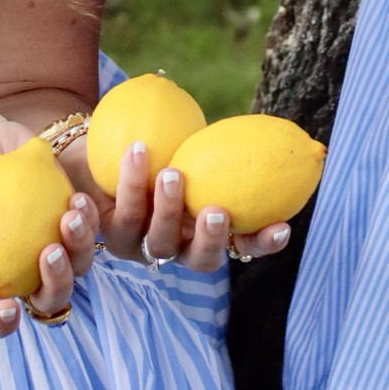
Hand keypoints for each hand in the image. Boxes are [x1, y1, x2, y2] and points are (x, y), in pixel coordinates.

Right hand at [0, 113, 103, 339]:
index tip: (8, 309)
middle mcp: (20, 269)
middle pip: (46, 299)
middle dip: (56, 285)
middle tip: (50, 251)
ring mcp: (47, 245)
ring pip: (76, 267)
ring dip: (79, 249)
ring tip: (71, 216)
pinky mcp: (67, 219)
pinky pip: (86, 229)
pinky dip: (87, 219)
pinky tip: (78, 199)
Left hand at [99, 139, 292, 271]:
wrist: (107, 144)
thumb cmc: (164, 142)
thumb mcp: (196, 144)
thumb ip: (227, 143)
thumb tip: (277, 129)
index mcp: (209, 229)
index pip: (245, 245)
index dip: (264, 243)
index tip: (282, 227)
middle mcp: (181, 245)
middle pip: (203, 260)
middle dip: (211, 240)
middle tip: (216, 210)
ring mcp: (146, 246)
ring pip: (160, 244)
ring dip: (168, 210)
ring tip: (172, 173)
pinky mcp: (113, 237)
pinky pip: (125, 217)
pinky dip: (132, 184)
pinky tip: (137, 151)